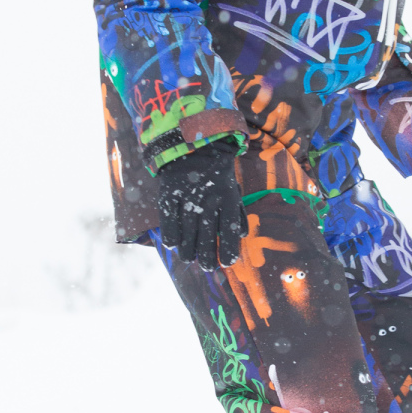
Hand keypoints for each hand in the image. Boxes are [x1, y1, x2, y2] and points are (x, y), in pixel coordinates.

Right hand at [155, 140, 245, 269]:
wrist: (193, 145)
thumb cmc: (217, 173)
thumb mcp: (233, 188)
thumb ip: (238, 212)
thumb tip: (242, 234)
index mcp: (228, 198)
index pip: (230, 232)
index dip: (229, 251)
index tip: (227, 262)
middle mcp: (209, 201)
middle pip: (207, 239)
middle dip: (208, 258)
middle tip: (208, 267)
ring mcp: (188, 199)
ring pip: (187, 236)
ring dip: (189, 252)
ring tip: (190, 258)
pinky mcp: (169, 195)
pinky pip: (169, 224)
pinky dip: (172, 237)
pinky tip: (174, 244)